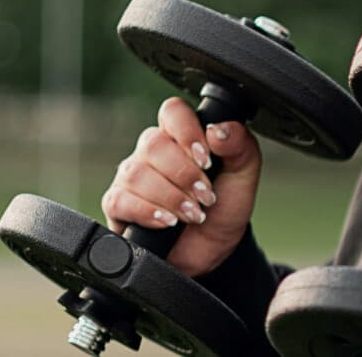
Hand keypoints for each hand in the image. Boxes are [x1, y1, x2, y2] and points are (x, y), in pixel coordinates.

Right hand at [100, 96, 263, 276]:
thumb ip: (240, 146)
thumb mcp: (243, 176)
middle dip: (185, 175)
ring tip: (193, 214)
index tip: (206, 159)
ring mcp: (131, 177)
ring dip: (171, 197)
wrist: (212, 250)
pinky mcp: (118, 205)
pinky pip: (121, 200)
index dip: (187, 131)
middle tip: (206, 196)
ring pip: (137, 173)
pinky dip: (148, 212)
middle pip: (153, 144)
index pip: (173, 112)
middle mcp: (151, 152)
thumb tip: (218, 129)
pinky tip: (167, 222)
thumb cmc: (224, 207)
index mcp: (180, 136)